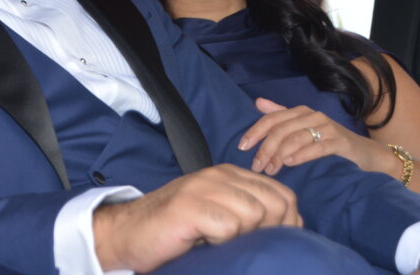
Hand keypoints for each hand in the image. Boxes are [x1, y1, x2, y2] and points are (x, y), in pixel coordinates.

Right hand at [93, 164, 301, 271]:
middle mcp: (218, 175)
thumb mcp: (219, 216)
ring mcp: (202, 187)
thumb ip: (249, 213)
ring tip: (217, 242)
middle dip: (268, 231)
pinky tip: (203, 242)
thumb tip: (293, 225)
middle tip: (240, 245)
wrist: (127, 234)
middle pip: (276, 203)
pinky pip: (229, 226)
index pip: (283, 195)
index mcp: (229, 175)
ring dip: (242, 237)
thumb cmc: (176, 233)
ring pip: (255, 213)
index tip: (264, 241)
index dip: (285, 224)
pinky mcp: (189, 205)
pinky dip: (221, 241)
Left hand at [238, 98, 387, 174]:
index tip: (242, 147)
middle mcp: (313, 115)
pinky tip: (290, 163)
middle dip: (265, 149)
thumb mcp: (303, 128)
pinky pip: (317, 147)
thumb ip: (281, 115)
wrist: (367, 154)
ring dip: (279, 155)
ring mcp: (328, 127)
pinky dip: (301, 155)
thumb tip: (258, 102)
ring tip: (270, 170)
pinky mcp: (341, 141)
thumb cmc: (329, 142)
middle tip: (257, 167)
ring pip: (295, 139)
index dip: (255, 132)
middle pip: (281, 130)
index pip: (271, 119)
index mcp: (300, 111)